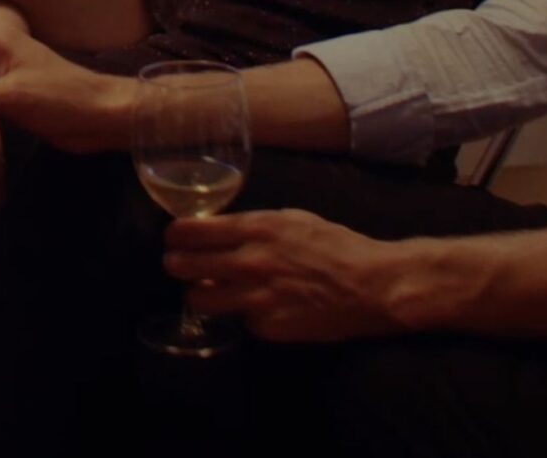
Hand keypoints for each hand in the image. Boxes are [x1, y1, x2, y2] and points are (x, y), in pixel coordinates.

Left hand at [162, 210, 407, 341]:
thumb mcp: (292, 220)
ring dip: (200, 295)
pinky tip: (260, 308)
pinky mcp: (266, 326)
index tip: (174, 239)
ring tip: (209, 292)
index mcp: (255, 228)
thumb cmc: (336, 246)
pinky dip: (244, 315)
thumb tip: (220, 232)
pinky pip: (238, 320)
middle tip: (179, 266)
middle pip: (182, 266)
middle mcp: (248, 262)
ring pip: (197, 300)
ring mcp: (255, 297)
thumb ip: (253, 226)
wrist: (372, 285)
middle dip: (175, 265)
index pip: (189, 231)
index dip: (175, 236)